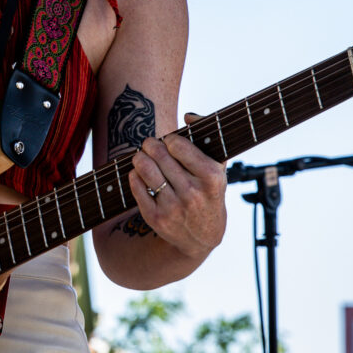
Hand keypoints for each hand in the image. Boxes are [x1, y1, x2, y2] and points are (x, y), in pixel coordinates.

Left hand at [127, 112, 227, 261]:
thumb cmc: (209, 194)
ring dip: (139, 157)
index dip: (170, 139)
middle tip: (149, 145)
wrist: (202, 238)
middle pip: (159, 154)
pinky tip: (139, 174)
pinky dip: (134, 176)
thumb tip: (188, 115)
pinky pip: (136, 187)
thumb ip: (208, 136)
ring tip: (141, 156)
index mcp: (212, 178)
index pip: (178, 145)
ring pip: (144, 169)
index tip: (170, 142)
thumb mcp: (218, 168)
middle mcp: (193, 193)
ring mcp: (174, 208)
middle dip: (150, 145)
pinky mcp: (156, 218)